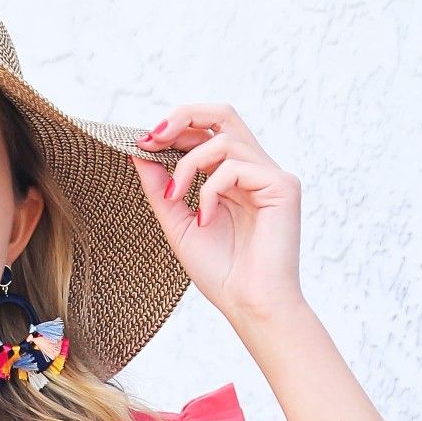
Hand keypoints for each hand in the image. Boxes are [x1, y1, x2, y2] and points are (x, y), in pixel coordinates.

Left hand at [133, 103, 303, 334]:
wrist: (250, 306)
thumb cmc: (221, 273)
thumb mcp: (178, 223)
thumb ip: (161, 187)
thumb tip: (138, 149)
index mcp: (233, 177)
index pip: (205, 132)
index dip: (173, 129)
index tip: (142, 144)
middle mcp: (254, 169)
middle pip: (222, 114)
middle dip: (183, 116)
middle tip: (153, 137)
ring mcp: (271, 175)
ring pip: (223, 139)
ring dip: (187, 165)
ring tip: (176, 197)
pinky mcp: (283, 186)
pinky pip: (235, 166)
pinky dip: (211, 190)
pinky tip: (207, 220)